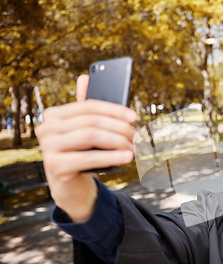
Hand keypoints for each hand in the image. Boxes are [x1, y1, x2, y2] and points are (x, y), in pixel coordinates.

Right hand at [35, 75, 136, 222]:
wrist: (71, 186)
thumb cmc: (81, 153)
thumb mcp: (86, 131)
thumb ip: (87, 109)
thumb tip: (84, 77)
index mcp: (53, 115)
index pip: (88, 106)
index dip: (114, 110)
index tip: (134, 117)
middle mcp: (46, 128)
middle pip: (91, 121)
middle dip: (118, 128)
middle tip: (136, 136)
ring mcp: (47, 147)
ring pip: (91, 136)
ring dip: (117, 141)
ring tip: (134, 148)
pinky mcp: (55, 166)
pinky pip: (89, 157)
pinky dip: (112, 156)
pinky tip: (127, 157)